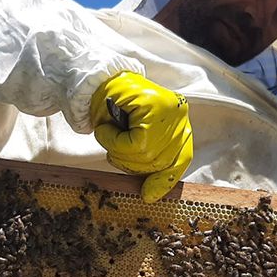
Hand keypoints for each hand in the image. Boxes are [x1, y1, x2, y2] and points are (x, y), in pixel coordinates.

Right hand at [90, 72, 192, 202]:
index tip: (149, 196)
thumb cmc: (112, 110)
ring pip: (145, 154)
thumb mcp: (135, 137)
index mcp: (179, 124)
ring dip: (118, 150)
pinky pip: (133, 142)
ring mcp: (168, 109)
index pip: (181, 158)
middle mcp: (179, 115)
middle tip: (113, 150)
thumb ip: (148, 158)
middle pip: (161, 160)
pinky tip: (105, 128)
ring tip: (108, 133)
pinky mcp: (152, 104)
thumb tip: (151, 194)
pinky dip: (112, 141)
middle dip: (131, 163)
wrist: (95, 81)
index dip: (164, 180)